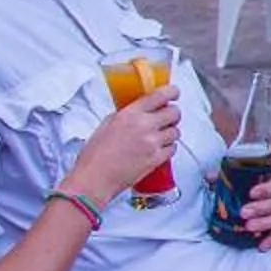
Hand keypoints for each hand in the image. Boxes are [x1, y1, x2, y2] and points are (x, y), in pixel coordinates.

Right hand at [68, 86, 178, 203]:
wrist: (94, 179)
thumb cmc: (95, 154)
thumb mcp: (107, 124)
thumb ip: (127, 114)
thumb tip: (140, 109)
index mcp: (130, 114)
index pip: (161, 95)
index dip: (172, 92)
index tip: (174, 93)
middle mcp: (144, 126)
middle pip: (174, 112)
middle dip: (173, 114)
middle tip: (167, 117)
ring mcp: (152, 143)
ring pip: (176, 132)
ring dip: (170, 132)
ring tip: (158, 136)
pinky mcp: (156, 159)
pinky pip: (173, 149)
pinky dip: (168, 148)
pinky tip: (158, 149)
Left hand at [235, 136, 270, 249]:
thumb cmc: (260, 156)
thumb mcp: (248, 155)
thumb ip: (231, 165)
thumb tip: (209, 177)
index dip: (270, 189)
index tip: (252, 193)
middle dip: (263, 208)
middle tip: (244, 212)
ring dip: (267, 223)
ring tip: (249, 227)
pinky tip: (261, 245)